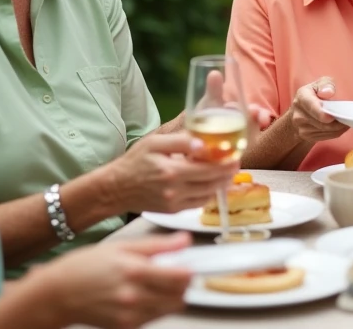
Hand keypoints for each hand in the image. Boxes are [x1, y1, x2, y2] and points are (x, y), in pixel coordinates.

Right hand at [41, 231, 192, 328]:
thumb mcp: (121, 247)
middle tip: (171, 272)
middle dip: (181, 284)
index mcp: (135, 271)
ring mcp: (130, 315)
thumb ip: (157, 245)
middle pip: (179, 295)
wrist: (56, 294)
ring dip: (170, 296)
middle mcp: (134, 296)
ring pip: (170, 308)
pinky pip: (154, 317)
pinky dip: (155, 306)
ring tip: (154, 283)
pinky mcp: (126, 326)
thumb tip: (185, 240)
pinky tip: (141, 295)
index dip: (189, 270)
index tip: (189, 264)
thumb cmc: (85, 266)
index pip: (180, 278)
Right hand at [103, 132, 238, 214]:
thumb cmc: (134, 162)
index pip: (208, 169)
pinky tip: (213, 184)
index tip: (235, 155)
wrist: (116, 188)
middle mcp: (175, 190)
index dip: (225, 163)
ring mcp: (175, 203)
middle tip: (236, 163)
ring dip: (221, 184)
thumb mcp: (154, 143)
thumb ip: (180, 142)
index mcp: (172, 171)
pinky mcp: (173, 210)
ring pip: (207, 195)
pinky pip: (198, 203)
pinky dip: (208, 194)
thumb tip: (203, 143)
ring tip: (228, 173)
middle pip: (212, 183)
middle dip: (227, 173)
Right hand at [288, 77, 348, 142]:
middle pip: (322, 123)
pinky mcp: (307, 137)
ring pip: (327, 131)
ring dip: (340, 127)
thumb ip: (326, 84)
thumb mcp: (318, 84)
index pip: (312, 107)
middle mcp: (299, 115)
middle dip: (338, 121)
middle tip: (349, 117)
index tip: (332, 116)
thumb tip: (329, 92)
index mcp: (302, 97)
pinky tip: (342, 126)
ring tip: (347, 120)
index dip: (322, 113)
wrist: (298, 113)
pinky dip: (337, 132)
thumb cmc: (313, 95)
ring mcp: (302, 128)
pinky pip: (327, 136)